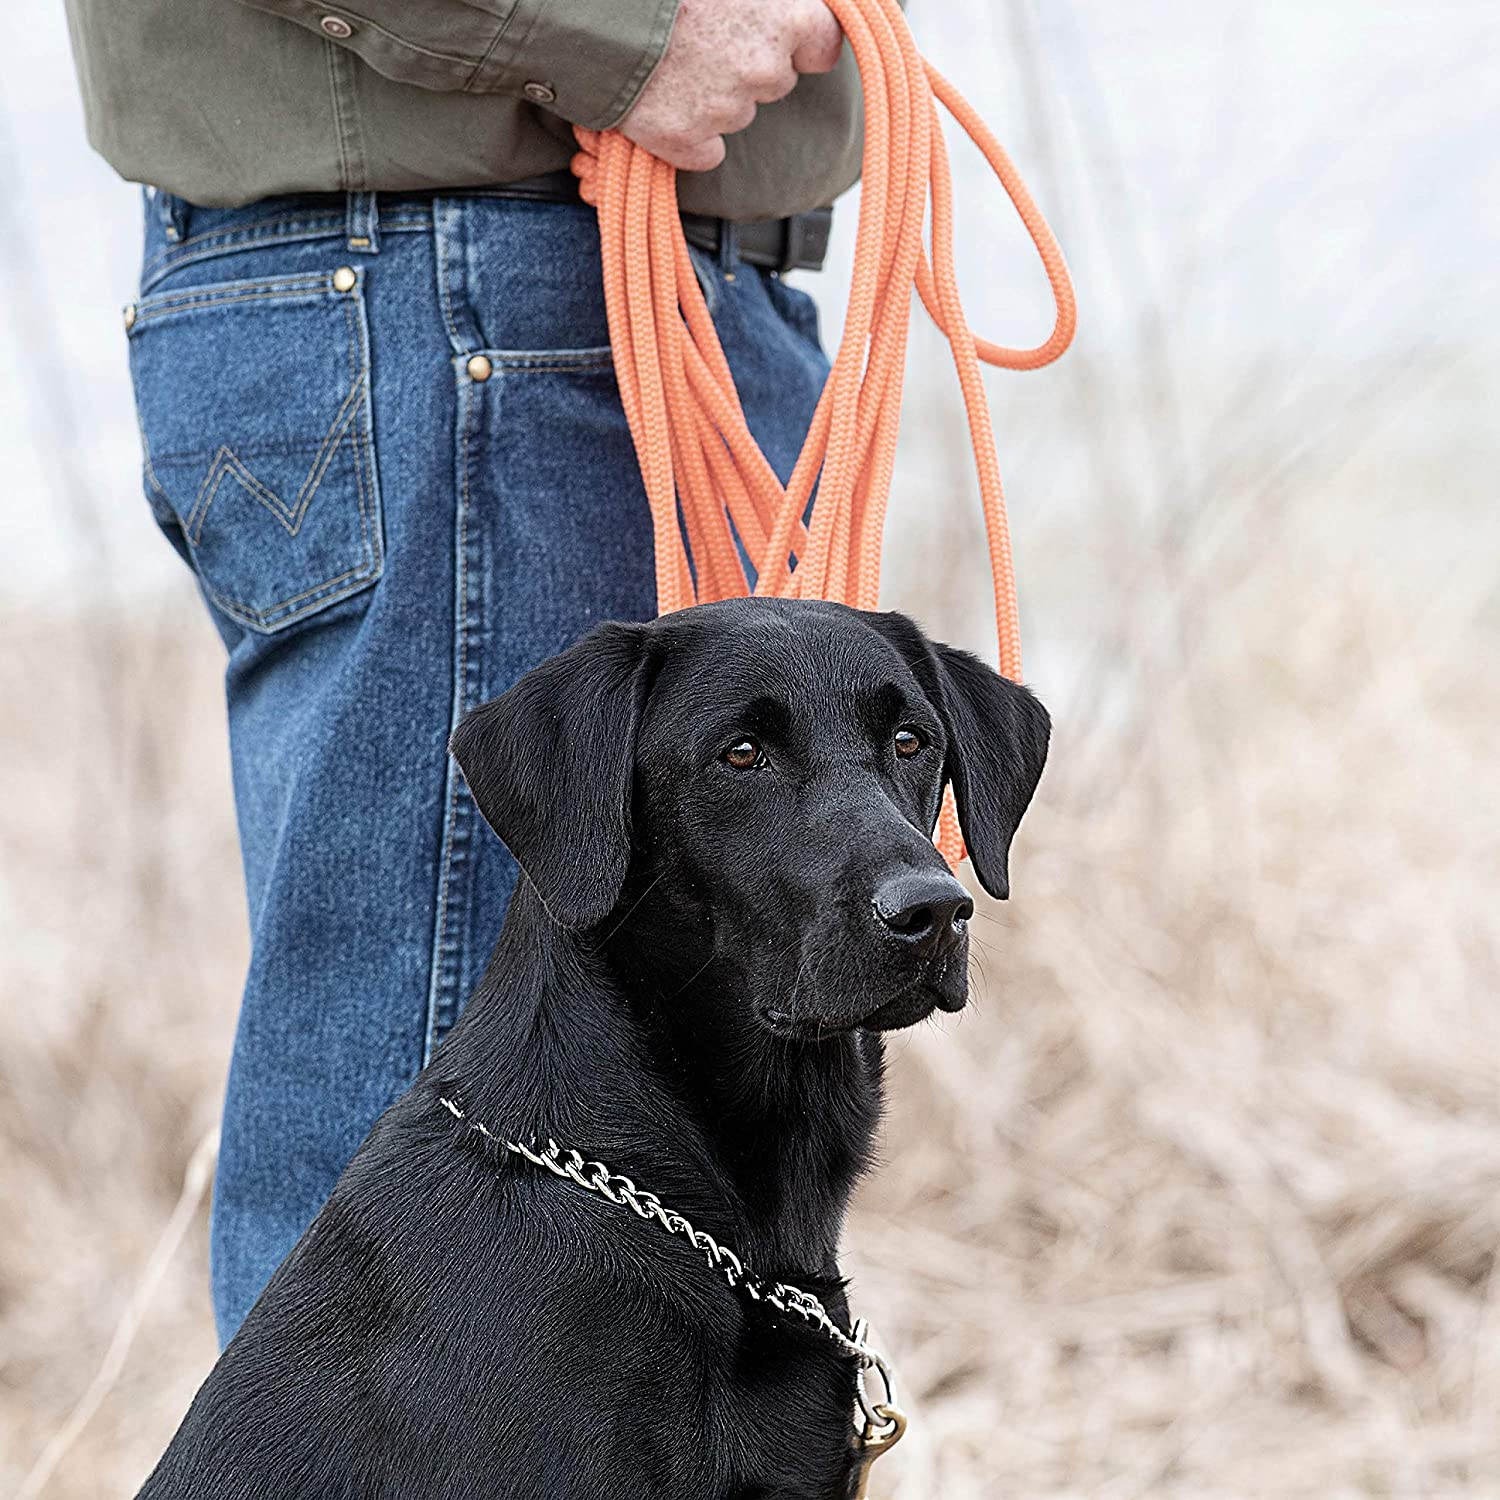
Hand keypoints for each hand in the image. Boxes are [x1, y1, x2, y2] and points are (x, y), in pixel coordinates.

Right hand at [619, 0, 843, 171]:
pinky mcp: (685, 140)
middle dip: (748, 64)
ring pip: (735, 113)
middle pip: (774, 80)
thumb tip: (781, 4)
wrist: (591, 6)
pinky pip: (704, 151)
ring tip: (671, 59)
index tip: (787, 39)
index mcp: (785, 16)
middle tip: (704, 37)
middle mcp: (763, 69)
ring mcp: (724, 110)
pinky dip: (687, 135)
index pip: (824, 46)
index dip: (803, 43)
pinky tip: (662, 101)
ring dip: (712, 94)